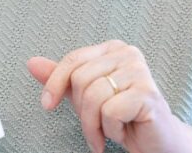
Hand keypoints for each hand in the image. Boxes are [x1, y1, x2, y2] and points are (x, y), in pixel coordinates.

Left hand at [28, 41, 184, 152]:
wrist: (158, 141)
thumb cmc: (124, 117)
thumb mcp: (87, 96)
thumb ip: (63, 78)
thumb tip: (32, 63)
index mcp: (113, 49)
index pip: (73, 60)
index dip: (54, 84)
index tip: (47, 105)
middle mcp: (128, 54)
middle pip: (81, 79)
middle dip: (82, 111)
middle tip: (96, 125)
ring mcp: (140, 72)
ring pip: (94, 96)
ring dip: (95, 124)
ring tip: (109, 131)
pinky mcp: (148, 93)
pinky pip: (111, 111)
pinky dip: (112, 129)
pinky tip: (124, 130)